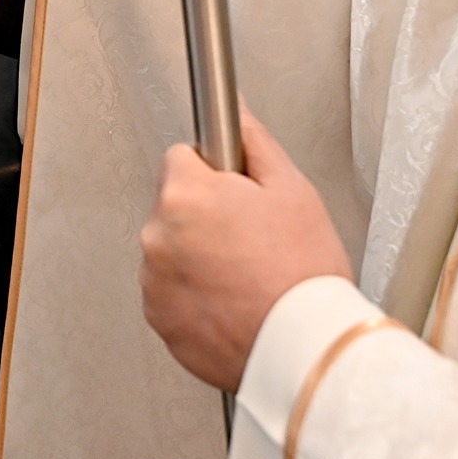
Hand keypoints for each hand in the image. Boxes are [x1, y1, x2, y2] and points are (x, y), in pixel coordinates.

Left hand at [139, 109, 353, 389]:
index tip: (238, 193)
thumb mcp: (292, 190)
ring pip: (172, 249)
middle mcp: (157, 235)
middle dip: (206, 215)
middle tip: (253, 239)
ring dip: (197, 256)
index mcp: (185, 195)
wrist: (304, 349)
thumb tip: (235, 109)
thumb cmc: (303, 274)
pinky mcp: (158, 318)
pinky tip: (233, 301)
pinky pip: (171, 291)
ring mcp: (153, 280)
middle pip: (175, 205)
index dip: (216, 173)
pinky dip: (194, 295)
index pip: (182, 158)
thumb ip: (253, 143)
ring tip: (246, 275)